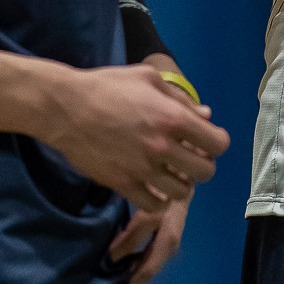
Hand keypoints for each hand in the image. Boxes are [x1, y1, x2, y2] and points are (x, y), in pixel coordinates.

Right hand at [41, 63, 228, 211]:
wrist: (65, 108)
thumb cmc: (107, 86)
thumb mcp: (147, 79)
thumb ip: (179, 98)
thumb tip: (205, 115)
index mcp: (173, 117)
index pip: (217, 143)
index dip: (216, 142)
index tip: (205, 140)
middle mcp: (163, 146)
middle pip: (205, 172)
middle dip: (202, 165)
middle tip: (188, 157)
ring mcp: (143, 168)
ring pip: (182, 192)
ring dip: (180, 182)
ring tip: (169, 172)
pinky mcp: (123, 184)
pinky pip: (154, 204)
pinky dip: (157, 198)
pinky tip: (151, 185)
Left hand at [109, 194, 191, 283]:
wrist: (180, 182)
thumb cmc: (163, 197)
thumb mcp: (145, 217)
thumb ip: (130, 237)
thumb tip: (113, 258)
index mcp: (167, 244)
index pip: (147, 270)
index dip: (133, 282)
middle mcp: (170, 248)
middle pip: (149, 270)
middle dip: (133, 279)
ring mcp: (168, 243)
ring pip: (149, 263)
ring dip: (134, 269)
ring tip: (116, 275)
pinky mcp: (165, 238)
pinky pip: (150, 255)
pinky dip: (138, 260)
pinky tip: (126, 259)